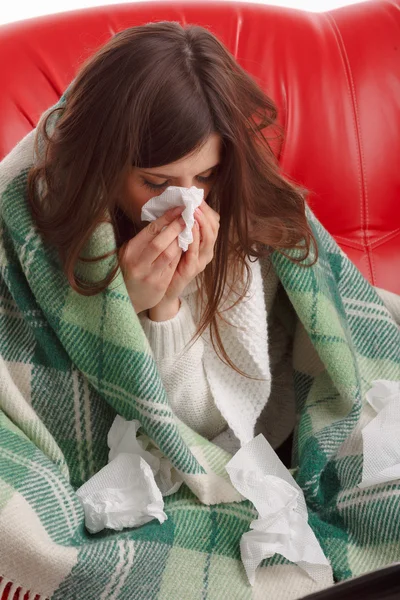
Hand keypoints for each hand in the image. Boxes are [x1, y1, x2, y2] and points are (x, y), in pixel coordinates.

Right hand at [119, 206, 184, 313]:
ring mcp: (149, 275)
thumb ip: (141, 239)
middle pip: (160, 242)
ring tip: (190, 229)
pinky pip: (173, 266)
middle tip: (188, 216)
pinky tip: (188, 245)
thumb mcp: (127, 253)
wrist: (126, 299)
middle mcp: (138, 263)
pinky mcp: (160, 285)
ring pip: (169, 254)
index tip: (178, 209)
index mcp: (130, 252)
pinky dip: (181, 254)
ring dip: (181, 240)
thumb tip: (160, 220)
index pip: (150, 231)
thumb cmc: (128, 270)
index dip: (166, 218)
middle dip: (176, 228)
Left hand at [149, 201, 219, 319]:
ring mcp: (201, 261)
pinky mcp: (192, 269)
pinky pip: (196, 251)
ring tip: (194, 210)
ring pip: (208, 238)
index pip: (213, 222)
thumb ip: (180, 227)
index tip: (196, 197)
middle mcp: (206, 252)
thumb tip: (178, 205)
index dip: (207, 209)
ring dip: (202, 222)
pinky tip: (189, 226)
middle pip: (214, 228)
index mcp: (204, 244)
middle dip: (205, 213)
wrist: (163, 291)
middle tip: (196, 202)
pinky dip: (194, 237)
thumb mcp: (176, 242)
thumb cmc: (169, 264)